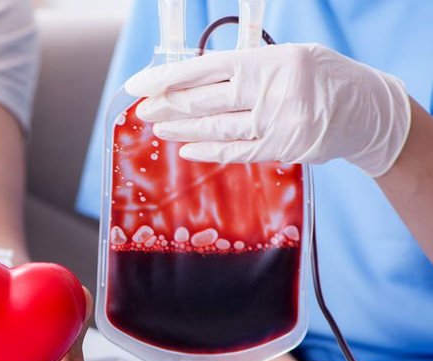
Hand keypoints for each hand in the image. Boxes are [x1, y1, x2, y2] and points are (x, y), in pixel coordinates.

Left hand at [125, 43, 411, 176]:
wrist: (368, 110)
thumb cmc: (320, 77)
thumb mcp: (287, 58)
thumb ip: (245, 69)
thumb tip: (193, 80)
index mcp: (271, 61)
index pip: (206, 69)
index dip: (168, 78)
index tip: (141, 86)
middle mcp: (272, 91)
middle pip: (205, 100)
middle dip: (169, 105)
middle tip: (145, 110)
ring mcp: (277, 123)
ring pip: (216, 128)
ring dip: (182, 129)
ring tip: (158, 128)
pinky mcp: (282, 149)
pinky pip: (235, 153)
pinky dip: (208, 151)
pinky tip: (186, 149)